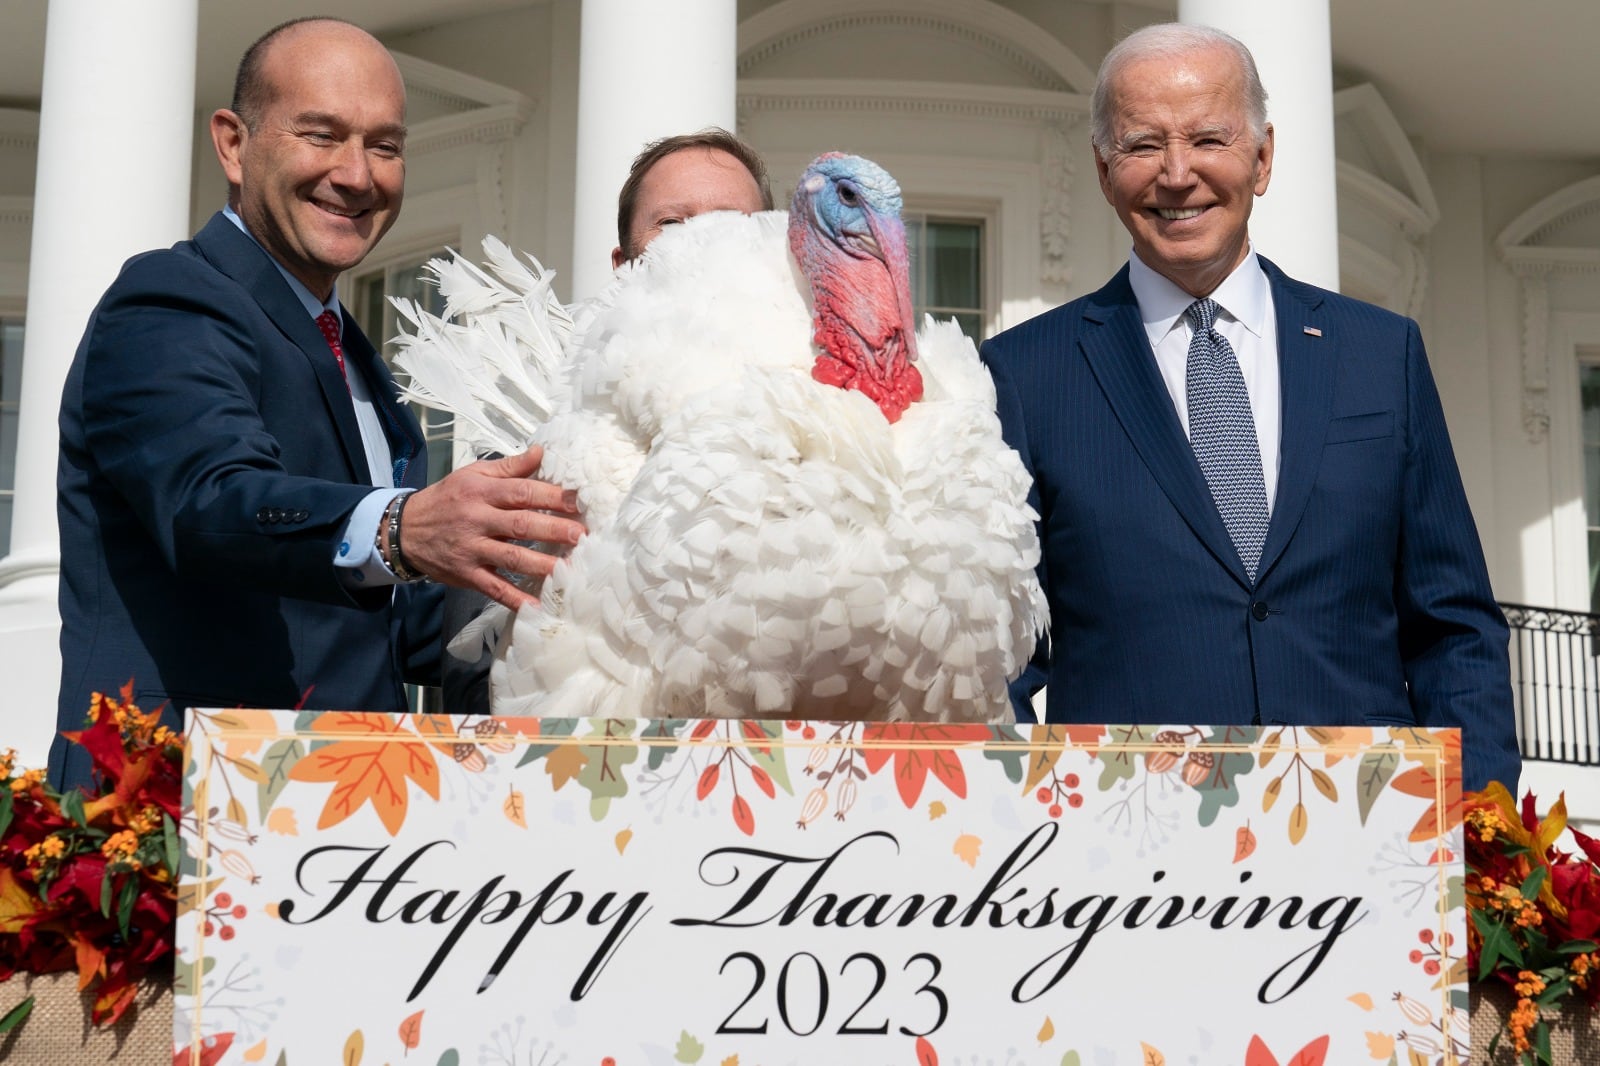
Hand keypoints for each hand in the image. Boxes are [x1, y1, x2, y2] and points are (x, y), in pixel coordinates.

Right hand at [397, 446, 584, 609]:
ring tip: (570, 568)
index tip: (578, 502)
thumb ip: (509, 467)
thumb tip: (541, 452)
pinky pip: (493, 587)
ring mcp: (472, 548)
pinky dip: (514, 598)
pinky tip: (537, 605)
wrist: (404, 530)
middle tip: (582, 535)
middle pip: (521, 524)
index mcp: (482, 491)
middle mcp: (478, 519)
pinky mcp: (466, 574)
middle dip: (554, 529)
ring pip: (511, 557)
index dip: (552, 496)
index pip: (522, 491)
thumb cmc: (446, 499)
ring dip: (542, 564)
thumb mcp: (472, 475)